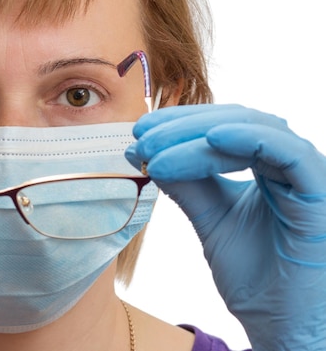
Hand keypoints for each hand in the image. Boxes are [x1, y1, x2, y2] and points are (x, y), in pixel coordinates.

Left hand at [126, 104, 325, 350]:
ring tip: (157, 148)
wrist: (285, 326)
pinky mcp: (320, 191)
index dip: (180, 125)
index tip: (140, 135)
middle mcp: (288, 163)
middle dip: (182, 127)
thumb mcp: (210, 219)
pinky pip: (288, 152)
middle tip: (142, 138)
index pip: (222, 128)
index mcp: (266, 167)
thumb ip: (186, 185)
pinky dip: (249, 138)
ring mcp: (307, 174)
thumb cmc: (257, 278)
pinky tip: (211, 138)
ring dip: (199, 133)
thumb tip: (146, 152)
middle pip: (235, 121)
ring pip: (255, 129)